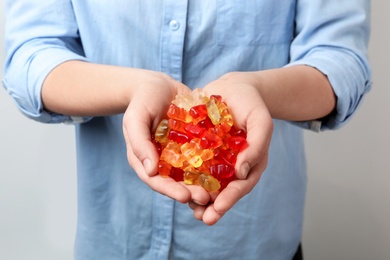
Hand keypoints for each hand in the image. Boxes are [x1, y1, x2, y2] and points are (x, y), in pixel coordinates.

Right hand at [122, 71, 210, 204]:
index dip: (170, 190)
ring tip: (218, 191)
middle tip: (206, 198)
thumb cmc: (142, 100)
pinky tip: (226, 168)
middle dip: (191, 191)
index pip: (156, 181)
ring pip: (192, 173)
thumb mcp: (136, 118)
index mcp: (145, 159)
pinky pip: (202, 155)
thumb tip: (150, 170)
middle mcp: (163, 161)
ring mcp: (179, 153)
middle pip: (176, 182)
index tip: (185, 197)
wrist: (158, 84)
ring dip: (204, 183)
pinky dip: (212, 164)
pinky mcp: (193, 144)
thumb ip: (139, 142)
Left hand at [189, 72, 273, 224]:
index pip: (241, 186)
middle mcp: (233, 166)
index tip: (217, 209)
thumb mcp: (261, 122)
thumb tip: (241, 174)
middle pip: (223, 190)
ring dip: (198, 196)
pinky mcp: (202, 149)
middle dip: (213, 205)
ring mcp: (217, 159)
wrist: (234, 88)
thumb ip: (256, 147)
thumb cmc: (252, 104)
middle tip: (202, 217)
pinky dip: (187, 175)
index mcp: (250, 163)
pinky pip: (194, 165)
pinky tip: (176, 182)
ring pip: (207, 182)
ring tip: (188, 207)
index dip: (229, 199)